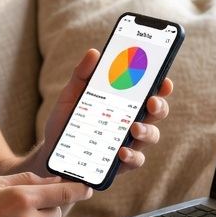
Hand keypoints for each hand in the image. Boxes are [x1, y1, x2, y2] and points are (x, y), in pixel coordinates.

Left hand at [38, 49, 173, 177]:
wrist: (51, 152)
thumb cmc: (66, 121)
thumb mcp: (70, 96)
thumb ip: (82, 75)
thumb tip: (94, 53)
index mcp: (124, 102)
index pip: (149, 91)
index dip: (161, 86)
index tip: (164, 81)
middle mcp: (131, 121)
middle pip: (157, 112)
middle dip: (159, 106)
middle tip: (151, 102)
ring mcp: (129, 142)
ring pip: (151, 136)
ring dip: (148, 131)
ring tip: (134, 128)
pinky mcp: (121, 163)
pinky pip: (135, 160)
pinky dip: (132, 156)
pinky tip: (122, 152)